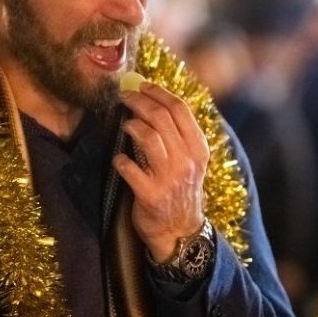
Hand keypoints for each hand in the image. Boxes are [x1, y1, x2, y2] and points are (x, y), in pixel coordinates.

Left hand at [114, 83, 210, 261]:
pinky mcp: (150, 195)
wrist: (180, 231)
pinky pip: (129, 168)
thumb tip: (154, 102)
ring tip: (123, 124)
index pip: (180, 109)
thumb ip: (179, 135)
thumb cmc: (181, 190)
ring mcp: (169, 178)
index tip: (141, 85)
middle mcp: (187, 160)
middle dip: (139, 102)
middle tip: (124, 97)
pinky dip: (120, 160)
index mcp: (199, 148)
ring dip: (131, 125)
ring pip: (148, 137)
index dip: (158, 92)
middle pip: (161, 117)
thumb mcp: (191, 161)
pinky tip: (118, 159)